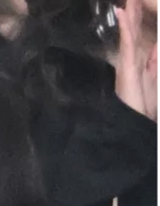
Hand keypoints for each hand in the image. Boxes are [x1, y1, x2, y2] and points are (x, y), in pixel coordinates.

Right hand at [114, 0, 154, 119]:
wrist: (134, 121)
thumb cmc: (144, 104)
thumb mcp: (156, 77)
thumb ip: (156, 61)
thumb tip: (156, 44)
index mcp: (142, 59)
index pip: (140, 33)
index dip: (139, 16)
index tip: (137, 2)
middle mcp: (134, 57)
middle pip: (134, 28)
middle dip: (134, 11)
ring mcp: (129, 60)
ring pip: (129, 31)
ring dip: (129, 13)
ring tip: (127, 0)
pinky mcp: (127, 65)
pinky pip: (127, 42)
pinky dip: (125, 27)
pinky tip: (123, 14)